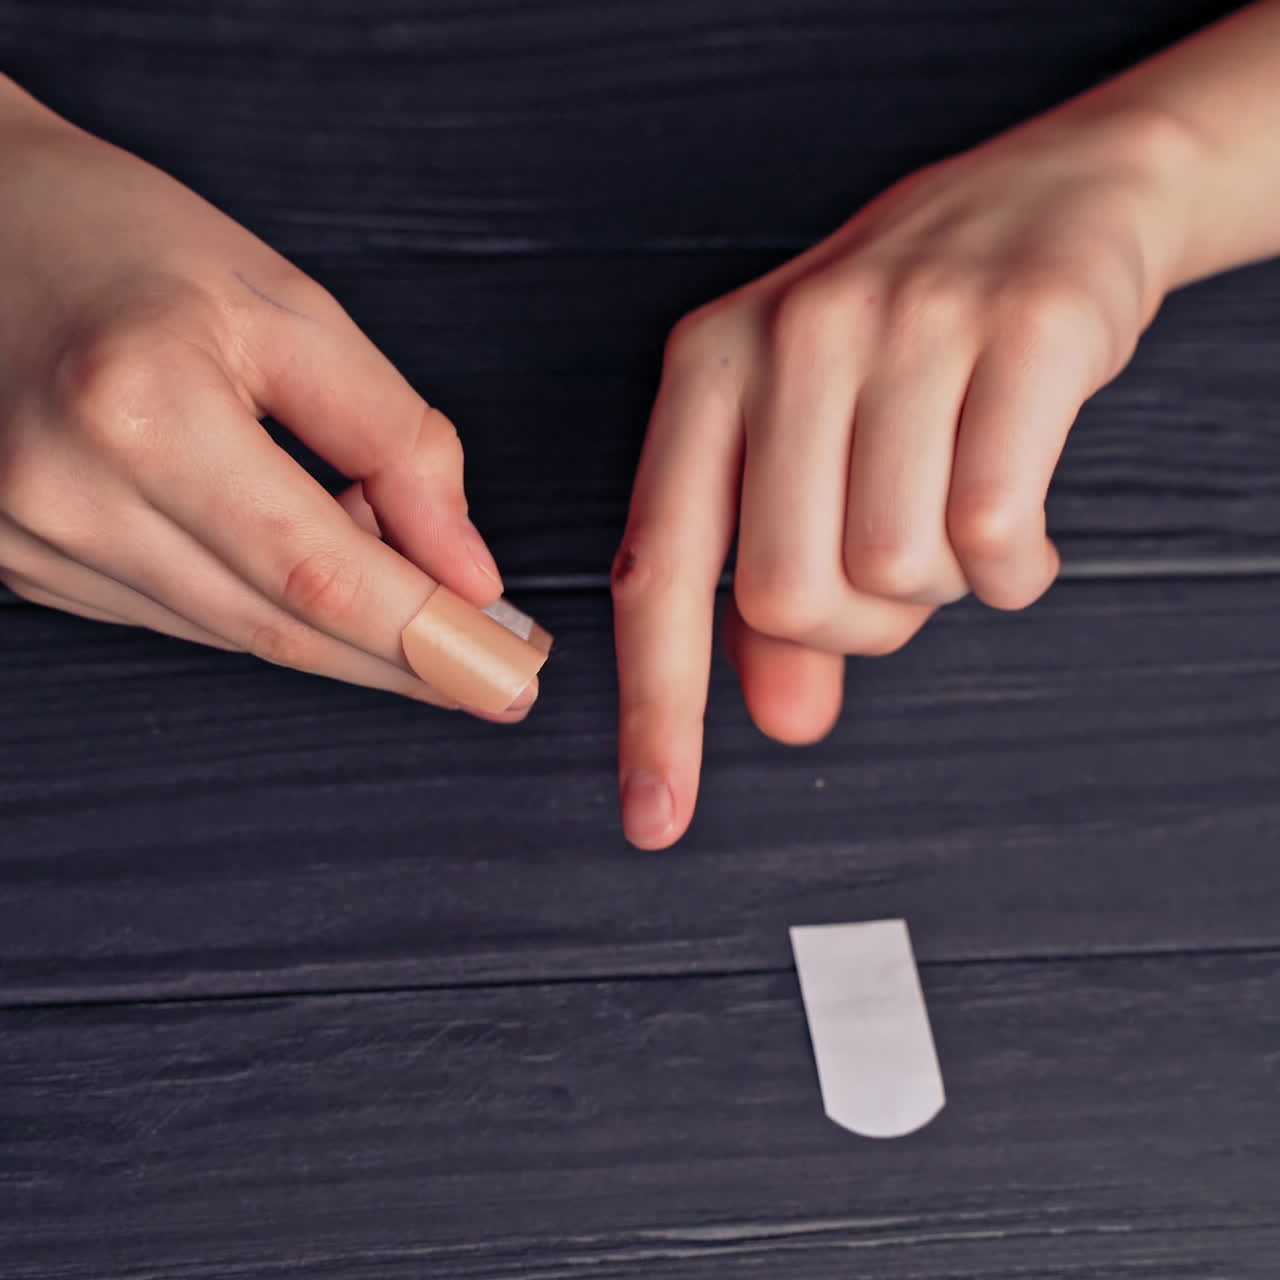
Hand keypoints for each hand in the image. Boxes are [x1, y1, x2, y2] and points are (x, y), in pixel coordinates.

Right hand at [0, 77, 535, 719]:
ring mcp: (31, 541)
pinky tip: (316, 573)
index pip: (318, 573)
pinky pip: (183, 616)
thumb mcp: (290, 310)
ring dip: (342, 637)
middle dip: (404, 663)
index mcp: (139, 410)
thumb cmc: (126, 240)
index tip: (510, 675)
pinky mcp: (24, 563)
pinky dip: (266, 609)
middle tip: (494, 675)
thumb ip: (394, 442)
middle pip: (280, 629)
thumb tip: (465, 568)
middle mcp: (68, 494)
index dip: (426, 638)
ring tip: (417, 600)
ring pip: (235, 636)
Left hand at [613, 104, 1196, 846]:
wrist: (1048, 196)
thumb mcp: (805, 446)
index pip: (660, 573)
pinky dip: (1013, 569)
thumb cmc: (904, 345)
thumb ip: (778, 595)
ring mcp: (904, 326)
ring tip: (955, 519)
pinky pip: (995, 528)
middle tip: (895, 579)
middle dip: (852, 628)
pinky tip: (1018, 529)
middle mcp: (788, 340)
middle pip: (785, 593)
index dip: (656, 711)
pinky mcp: (1019, 330)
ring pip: (894, 568)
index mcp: (707, 372)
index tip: (657, 820)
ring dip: (937, 591)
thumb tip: (784, 721)